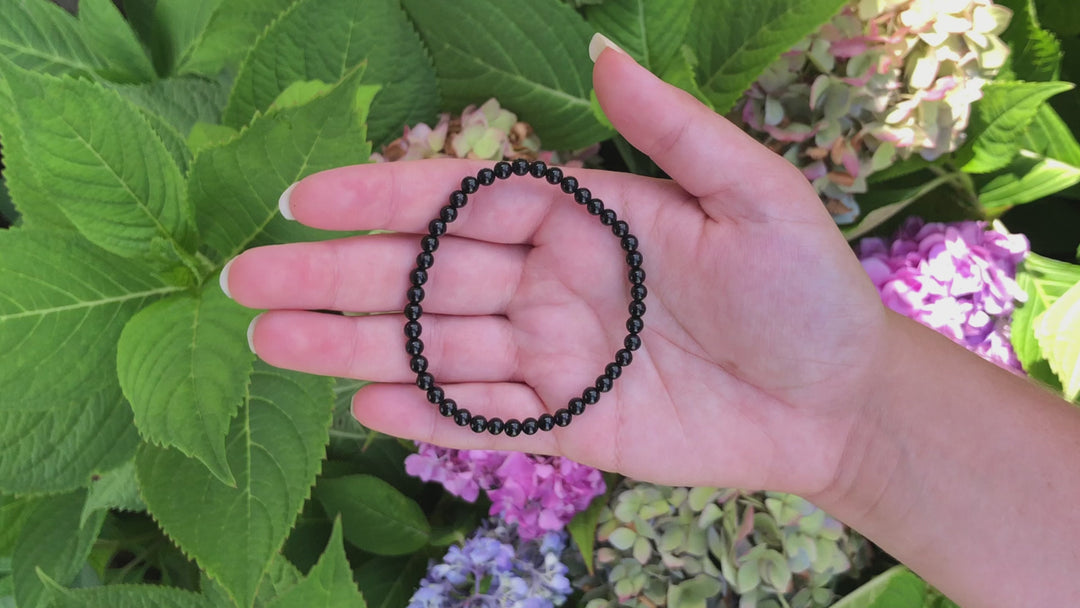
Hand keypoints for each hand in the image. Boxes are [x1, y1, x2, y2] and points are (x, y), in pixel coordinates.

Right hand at [223, 47, 890, 494]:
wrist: (843, 401)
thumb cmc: (807, 289)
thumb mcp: (752, 194)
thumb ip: (669, 129)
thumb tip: (600, 48)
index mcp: (580, 217)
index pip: (462, 202)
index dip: (383, 199)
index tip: (306, 197)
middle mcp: (550, 282)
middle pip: (426, 277)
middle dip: (336, 276)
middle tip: (245, 275)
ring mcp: (554, 357)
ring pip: (437, 349)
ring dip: (355, 346)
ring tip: (272, 339)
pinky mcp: (569, 426)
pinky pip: (486, 417)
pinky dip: (427, 413)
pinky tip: (365, 402)